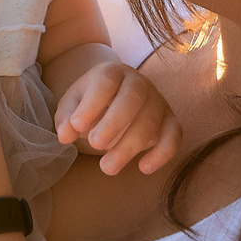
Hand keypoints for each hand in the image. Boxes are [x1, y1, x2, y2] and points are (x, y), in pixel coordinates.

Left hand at [56, 60, 185, 176]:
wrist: (116, 100)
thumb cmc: (92, 103)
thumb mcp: (73, 105)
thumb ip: (67, 118)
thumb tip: (66, 135)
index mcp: (112, 72)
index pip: (105, 82)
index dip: (92, 104)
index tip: (77, 126)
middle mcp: (139, 82)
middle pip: (133, 98)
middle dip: (114, 123)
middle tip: (95, 144)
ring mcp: (157, 101)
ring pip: (151, 120)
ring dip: (130, 145)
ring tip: (107, 168)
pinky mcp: (170, 120)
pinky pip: (174, 135)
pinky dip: (163, 153)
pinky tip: (144, 168)